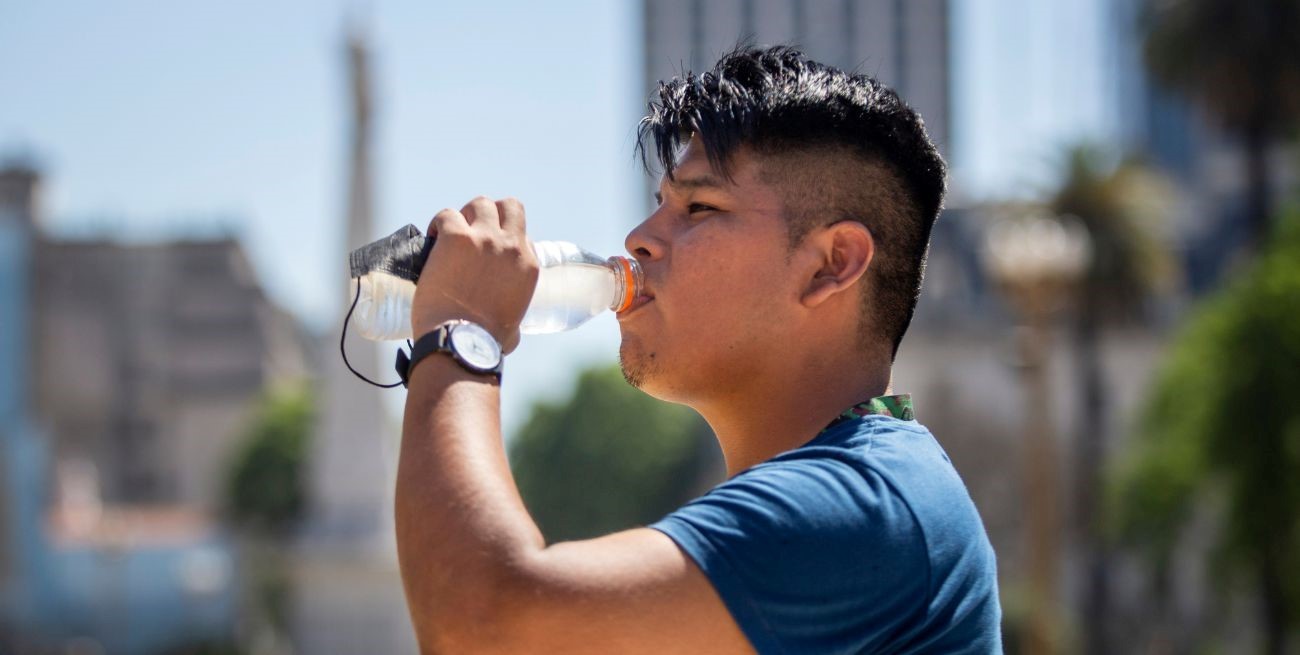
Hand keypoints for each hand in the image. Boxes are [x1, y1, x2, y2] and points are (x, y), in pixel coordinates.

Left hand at [410, 196, 537, 353]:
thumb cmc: (484, 343)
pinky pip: (447, 215)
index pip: (523, 236)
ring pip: (480, 203)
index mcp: (528, 266)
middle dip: (491, 214)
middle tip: (473, 231)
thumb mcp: (513, 327)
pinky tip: (434, 238)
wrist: (460, 341)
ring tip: (452, 232)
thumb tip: (507, 329)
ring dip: (466, 215)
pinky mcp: (455, 238)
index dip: (505, 241)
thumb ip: (513, 318)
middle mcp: (510, 246)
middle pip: (509, 207)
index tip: (490, 252)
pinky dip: (439, 223)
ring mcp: (483, 239)